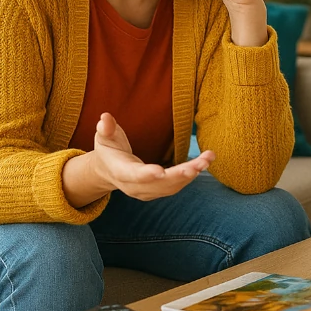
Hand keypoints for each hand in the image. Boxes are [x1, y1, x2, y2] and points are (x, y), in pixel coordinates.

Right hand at [92, 112, 214, 200]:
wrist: (108, 170)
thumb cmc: (108, 149)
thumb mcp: (103, 137)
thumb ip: (105, 128)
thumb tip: (105, 118)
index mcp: (120, 172)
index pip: (134, 175)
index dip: (147, 174)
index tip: (160, 171)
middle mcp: (134, 186)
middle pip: (159, 184)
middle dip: (179, 175)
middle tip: (197, 165)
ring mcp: (147, 192)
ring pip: (172, 186)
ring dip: (192, 174)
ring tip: (208, 158)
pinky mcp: (158, 191)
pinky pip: (176, 186)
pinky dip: (191, 175)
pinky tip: (204, 163)